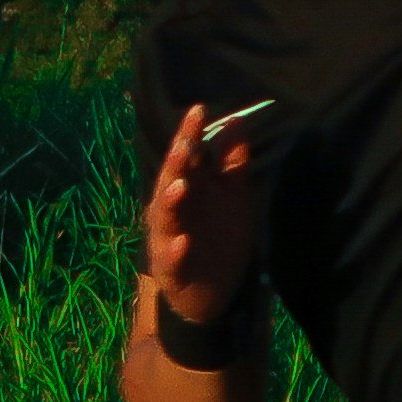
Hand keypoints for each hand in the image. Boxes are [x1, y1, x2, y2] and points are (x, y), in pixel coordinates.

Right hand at [139, 99, 271, 334]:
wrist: (216, 291)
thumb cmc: (221, 237)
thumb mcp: (234, 196)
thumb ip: (232, 162)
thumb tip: (236, 121)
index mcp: (188, 190)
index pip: (185, 156)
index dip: (189, 134)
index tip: (199, 110)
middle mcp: (174, 212)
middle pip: (170, 183)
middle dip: (175, 164)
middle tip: (184, 144)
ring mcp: (168, 240)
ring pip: (164, 219)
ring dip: (170, 203)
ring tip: (180, 187)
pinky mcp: (173, 271)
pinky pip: (171, 261)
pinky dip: (175, 252)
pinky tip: (182, 242)